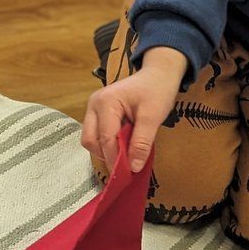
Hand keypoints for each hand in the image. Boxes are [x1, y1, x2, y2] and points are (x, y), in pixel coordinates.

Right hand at [81, 46, 187, 173]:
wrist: (158, 75)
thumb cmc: (157, 91)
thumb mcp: (153, 117)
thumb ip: (142, 142)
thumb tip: (134, 167)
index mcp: (105, 102)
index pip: (105, 138)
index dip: (115, 158)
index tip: (128, 175)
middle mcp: (93, 105)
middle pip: (90, 140)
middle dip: (107, 155)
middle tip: (128, 165)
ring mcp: (93, 109)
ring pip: (91, 140)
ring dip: (107, 151)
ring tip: (128, 152)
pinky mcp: (97, 113)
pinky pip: (97, 135)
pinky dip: (109, 144)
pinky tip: (124, 145)